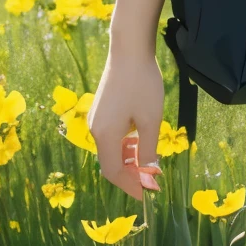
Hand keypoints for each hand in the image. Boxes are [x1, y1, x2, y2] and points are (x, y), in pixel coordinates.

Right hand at [89, 48, 167, 199]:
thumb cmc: (142, 84)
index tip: (146, 194)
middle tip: (150, 180)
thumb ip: (148, 148)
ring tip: (148, 161)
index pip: (113, 172)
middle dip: (130, 173)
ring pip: (111, 148)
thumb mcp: (150, 118)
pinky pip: (111, 136)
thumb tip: (149, 173)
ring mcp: (96, 119)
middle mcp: (95, 130)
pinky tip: (139, 140)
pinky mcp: (101, 109)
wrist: (128, 50)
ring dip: (128, 158)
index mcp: (104, 136)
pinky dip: (125, 145)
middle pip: (110, 162)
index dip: (130, 185)